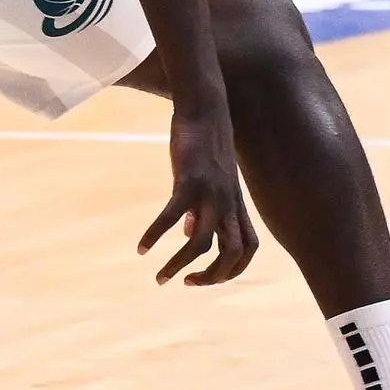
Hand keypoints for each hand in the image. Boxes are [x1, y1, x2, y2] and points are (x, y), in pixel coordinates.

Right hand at [135, 96, 259, 285]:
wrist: (206, 107)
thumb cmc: (208, 144)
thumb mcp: (213, 179)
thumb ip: (206, 208)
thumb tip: (191, 232)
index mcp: (236, 204)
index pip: (248, 248)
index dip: (233, 270)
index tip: (207, 278)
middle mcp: (228, 203)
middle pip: (232, 253)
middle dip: (212, 277)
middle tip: (185, 283)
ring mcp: (210, 192)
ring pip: (202, 243)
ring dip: (180, 264)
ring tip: (160, 276)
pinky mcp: (189, 181)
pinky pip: (172, 217)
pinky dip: (156, 235)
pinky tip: (142, 247)